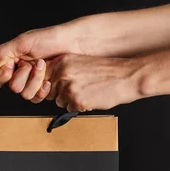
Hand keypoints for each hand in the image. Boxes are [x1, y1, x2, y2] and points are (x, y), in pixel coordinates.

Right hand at [0, 21, 84, 88]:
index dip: (3, 75)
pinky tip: (49, 80)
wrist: (74, 45)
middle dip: (23, 76)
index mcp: (13, 60)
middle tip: (32, 64)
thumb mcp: (23, 41)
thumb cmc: (51, 39)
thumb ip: (4, 52)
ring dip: (34, 81)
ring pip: (25, 94)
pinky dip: (43, 90)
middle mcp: (22, 72)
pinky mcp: (46, 89)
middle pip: (12, 87)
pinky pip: (38, 98)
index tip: (12, 66)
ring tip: (43, 67)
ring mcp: (34, 82)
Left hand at [0, 54, 143, 110]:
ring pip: (60, 101)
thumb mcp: (80, 62)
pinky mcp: (77, 100)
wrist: (126, 77)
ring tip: (87, 91)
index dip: (50, 84)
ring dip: (71, 100)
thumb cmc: (106, 71)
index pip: (42, 78)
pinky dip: (80, 106)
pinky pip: (70, 108)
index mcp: (62, 62)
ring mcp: (69, 87)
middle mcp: (63, 73)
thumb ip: (63, 70)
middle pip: (50, 91)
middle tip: (79, 88)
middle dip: (61, 93)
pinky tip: (91, 97)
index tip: (56, 85)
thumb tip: (48, 82)